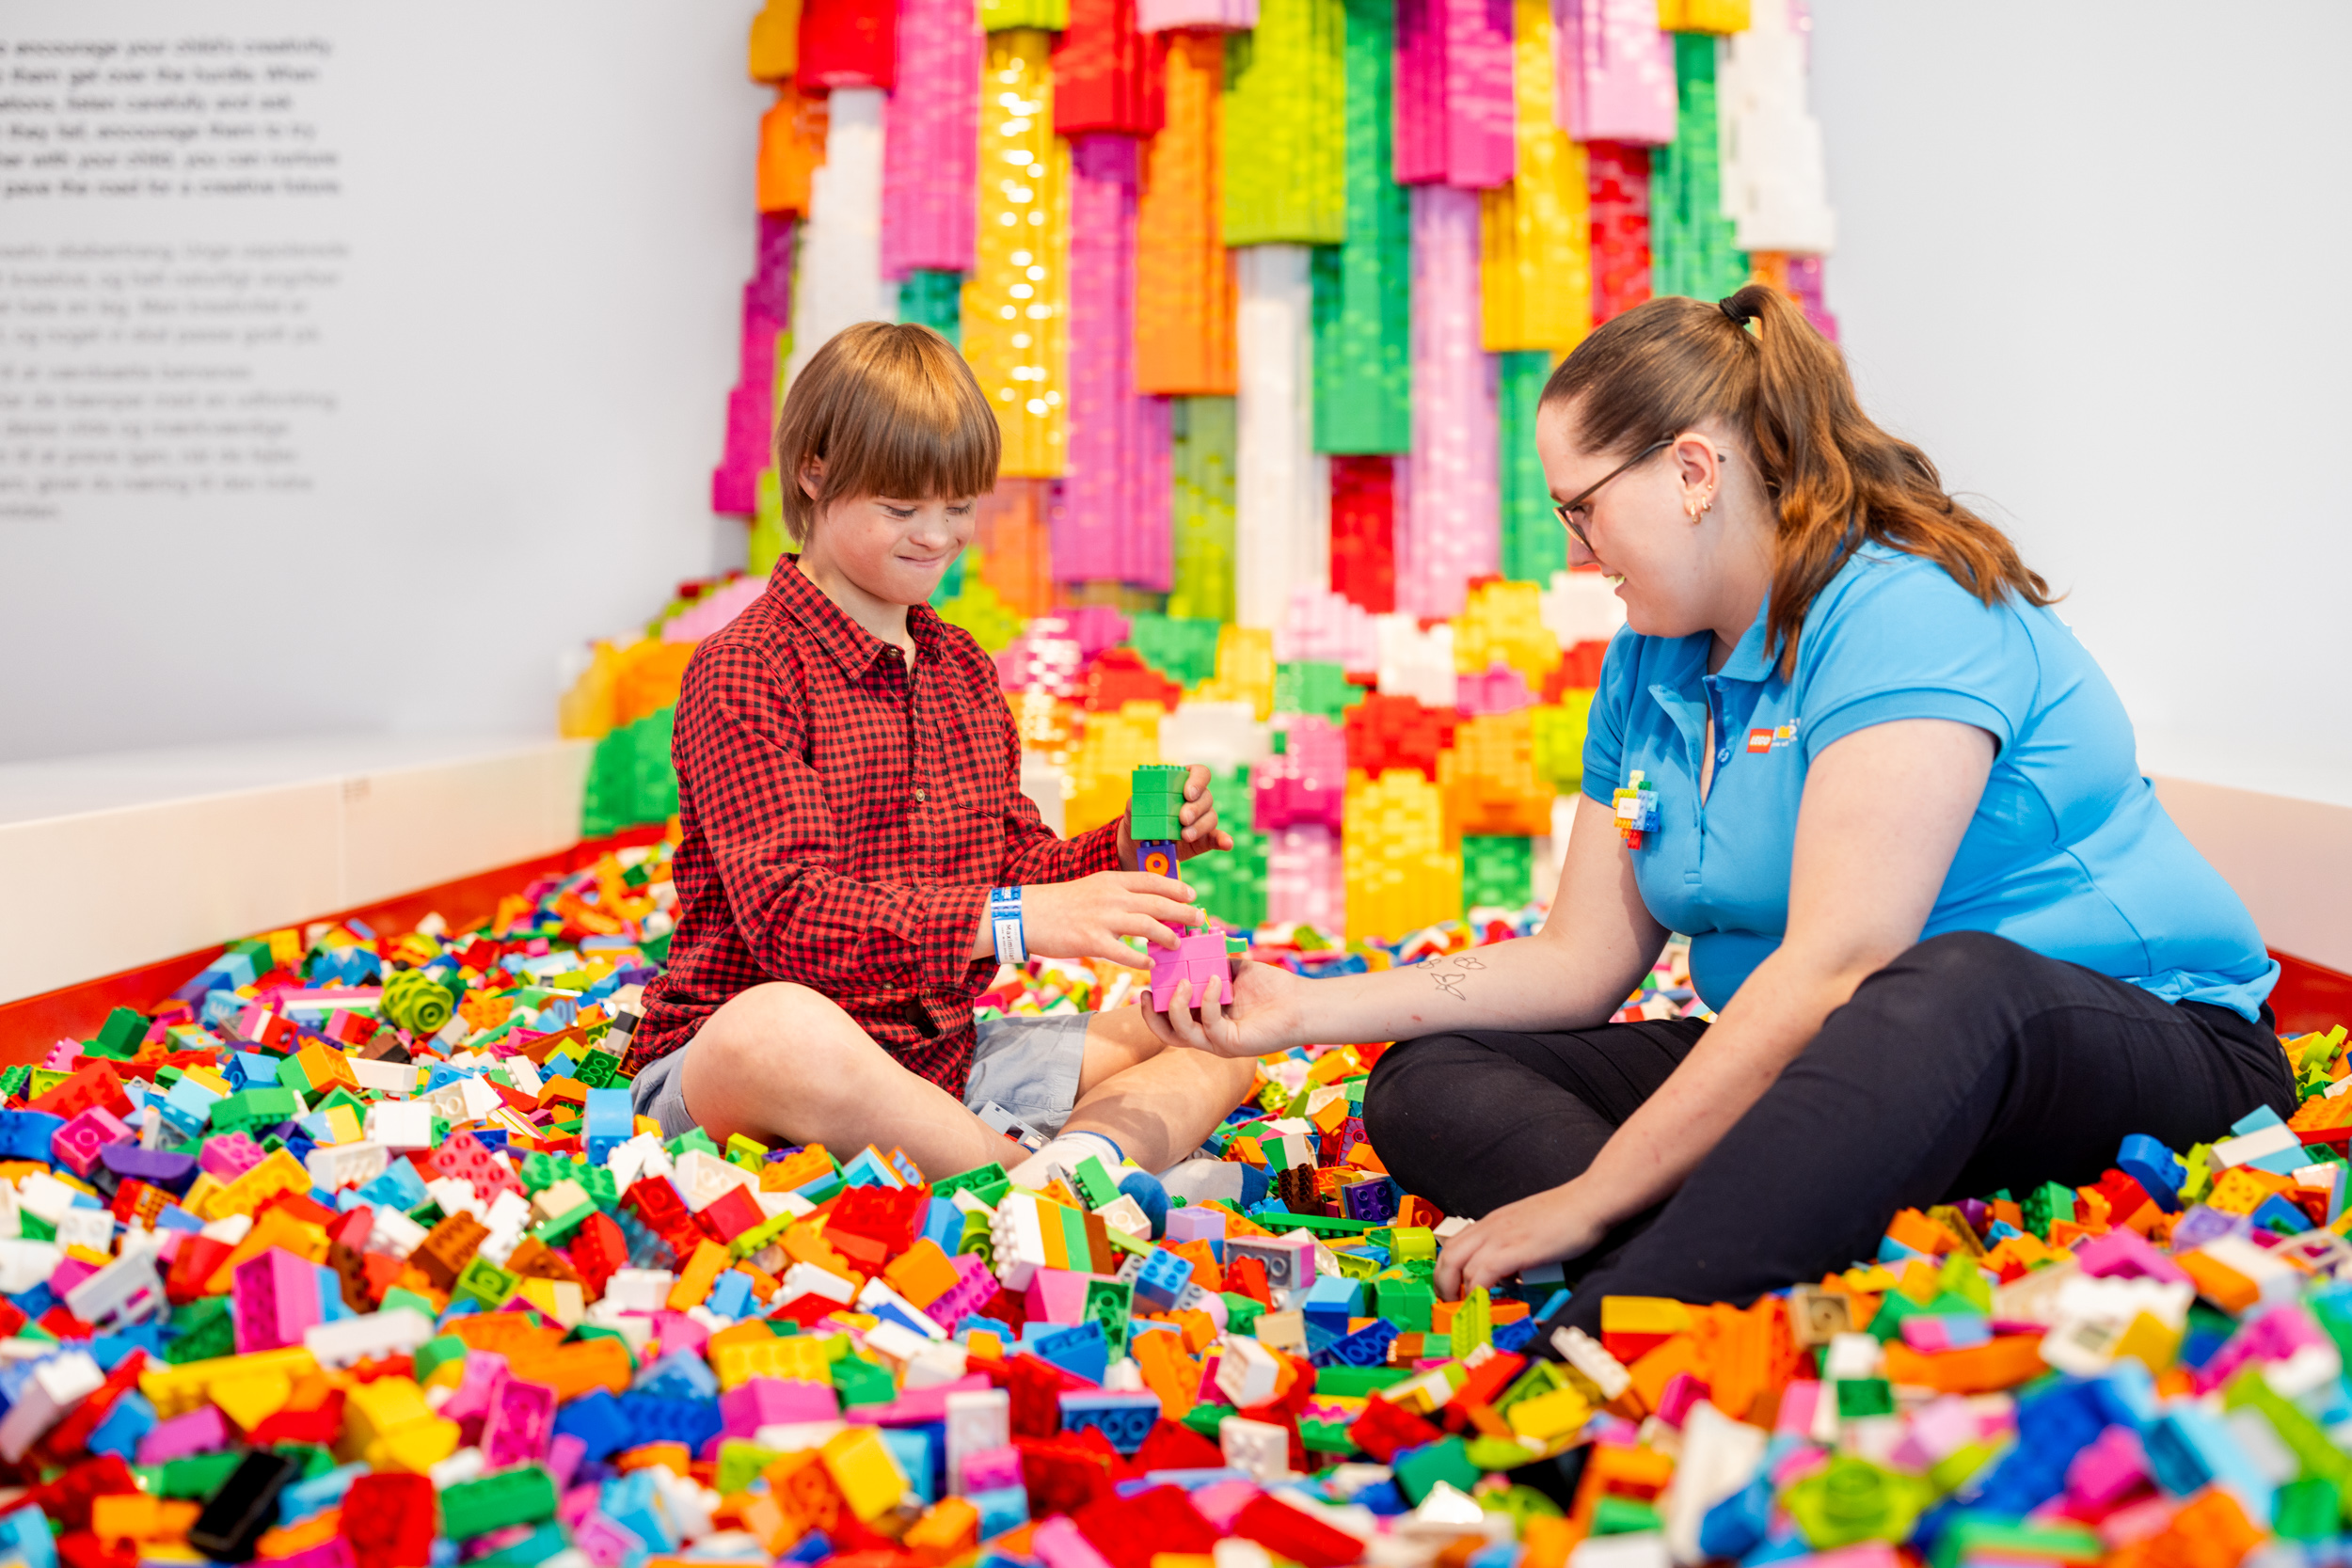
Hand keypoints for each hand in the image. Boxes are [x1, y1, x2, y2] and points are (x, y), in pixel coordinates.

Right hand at [1019, 872, 1202, 968]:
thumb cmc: (1060, 903)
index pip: (1152, 880)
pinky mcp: (1091, 941)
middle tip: (1198, 921)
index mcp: (1111, 880)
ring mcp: (1102, 919)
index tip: (1192, 895)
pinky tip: (1150, 965)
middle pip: (1158, 903)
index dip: (1176, 888)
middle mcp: (1111, 896)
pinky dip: (1141, 960)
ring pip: (1148, 926)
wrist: (1026, 914)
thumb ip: (1117, 894)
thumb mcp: (1092, 887)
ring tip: (1177, 944)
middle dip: (1183, 912)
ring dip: (1168, 936)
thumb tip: (1143, 905)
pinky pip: (1125, 953)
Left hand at [1119, 764, 1234, 867]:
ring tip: (1185, 836)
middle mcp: (1196, 798)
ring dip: (1200, 826)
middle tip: (1183, 818)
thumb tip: (1141, 800)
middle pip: (1206, 796)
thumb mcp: (1134, 806)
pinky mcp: (1204, 839)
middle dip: (1195, 808)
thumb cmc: (1139, 818)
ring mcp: (1202, 819)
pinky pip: (1217, 838)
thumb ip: (1139, 801)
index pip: (1199, 773)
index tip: (1188, 793)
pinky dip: (1224, 840)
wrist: (1138, 844)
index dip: (1197, 781)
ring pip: (1211, 817)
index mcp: (1182, 782)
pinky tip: (1227, 843)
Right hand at [1138, 957, 1300, 1058]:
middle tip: (1145, 993)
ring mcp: (1219, 1042)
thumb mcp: (1232, 969)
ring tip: (1181, 983)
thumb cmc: (1271, 987)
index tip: (1146, 981)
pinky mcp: (1232, 1045)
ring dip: (1175, 1007)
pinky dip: (1208, 1000)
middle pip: (1167, 1034)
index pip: (1169, 1018)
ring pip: (1181, 1035)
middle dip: (1151, 1015)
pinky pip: (1210, 1025)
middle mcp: (1208, 1034)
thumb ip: (1209, 962)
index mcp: (1205, 1018)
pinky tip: (1216, 979)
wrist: (1300, 1002)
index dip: (1153, 1004)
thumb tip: (1187, 946)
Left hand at [1435, 1180, 1609, 1298]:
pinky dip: (1476, 1292)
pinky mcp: (1515, 1249)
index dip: (1447, 1272)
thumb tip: (1510, 1277)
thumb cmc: (1568, 1216)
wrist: (1589, 1201)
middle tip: (1452, 1306)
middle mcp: (1490, 1227)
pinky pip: (1482, 1273)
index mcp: (1493, 1223)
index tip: (1452, 1292)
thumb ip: (1515, 1250)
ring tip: (1465, 1310)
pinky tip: (1483, 1304)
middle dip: (1443, 1285)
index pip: (1454, 1246)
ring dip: (1457, 1292)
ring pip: (1458, 1264)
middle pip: (1448, 1256)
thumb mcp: (1529, 1231)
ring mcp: (1501, 1236)